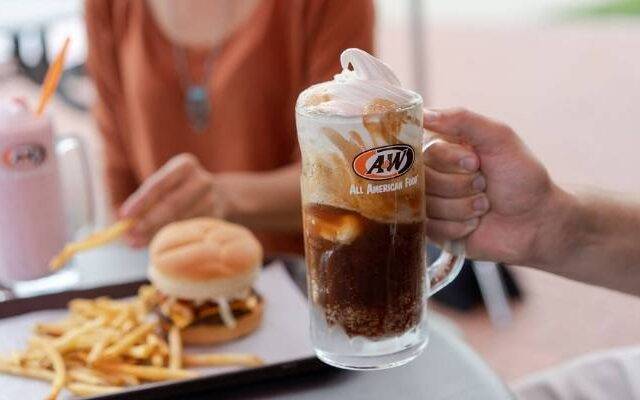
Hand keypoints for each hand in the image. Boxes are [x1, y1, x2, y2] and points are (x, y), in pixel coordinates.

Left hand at [120, 154, 228, 246]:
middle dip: (149, 221)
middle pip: (171, 204)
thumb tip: (123, 222)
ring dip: (157, 233)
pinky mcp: (216, 218)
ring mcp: (212, 200)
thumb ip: (147, 200)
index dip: (140, 201)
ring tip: (139, 241)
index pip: (159, 184)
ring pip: (180, 220)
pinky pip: (189, 231)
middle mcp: (201, 180)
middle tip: (131, 234)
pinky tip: (159, 243)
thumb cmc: (181, 190)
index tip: (124, 215)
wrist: (222, 195)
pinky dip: (172, 238)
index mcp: (185, 165)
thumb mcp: (168, 185)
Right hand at [423, 108, 558, 264]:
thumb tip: (423, 114)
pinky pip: (431, 228)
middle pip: (423, 179)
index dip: (450, 160)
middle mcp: (434, 174)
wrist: (537, 221)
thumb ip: (462, 120)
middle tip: (484, 185)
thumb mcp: (498, 138)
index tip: (476, 163)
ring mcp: (433, 203)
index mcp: (445, 149)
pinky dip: (458, 226)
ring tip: (483, 206)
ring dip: (463, 207)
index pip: (424, 150)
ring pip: (427, 205)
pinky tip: (475, 224)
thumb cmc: (520, 176)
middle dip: (459, 185)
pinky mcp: (435, 230)